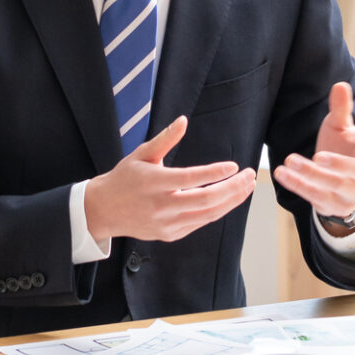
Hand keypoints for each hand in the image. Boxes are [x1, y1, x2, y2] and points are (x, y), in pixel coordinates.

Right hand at [85, 116, 257, 243]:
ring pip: (208, 214)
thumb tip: (183, 120)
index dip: (214, 173)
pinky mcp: (170, 234)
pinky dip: (218, 211)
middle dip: (234, 188)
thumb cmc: (125, 178)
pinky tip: (230, 199)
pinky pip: (200, 223)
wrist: (104, 210)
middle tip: (250, 176)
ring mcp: (167, 223)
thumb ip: (165, 138)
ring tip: (247, 187)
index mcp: (154, 183)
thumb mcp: (141, 154)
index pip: (190, 179)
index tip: (234, 166)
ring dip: (232, 201)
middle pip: (206, 200)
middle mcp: (162, 205)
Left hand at [273, 82, 354, 226]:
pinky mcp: (335, 205)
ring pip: (335, 185)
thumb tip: (340, 85)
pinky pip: (316, 197)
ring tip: (290, 160)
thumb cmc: (342, 148)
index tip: (347, 131)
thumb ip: (341, 109)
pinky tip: (282, 173)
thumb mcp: (340, 127)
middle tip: (317, 156)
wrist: (338, 181)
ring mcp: (353, 192)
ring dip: (311, 174)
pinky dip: (298, 185)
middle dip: (338, 164)